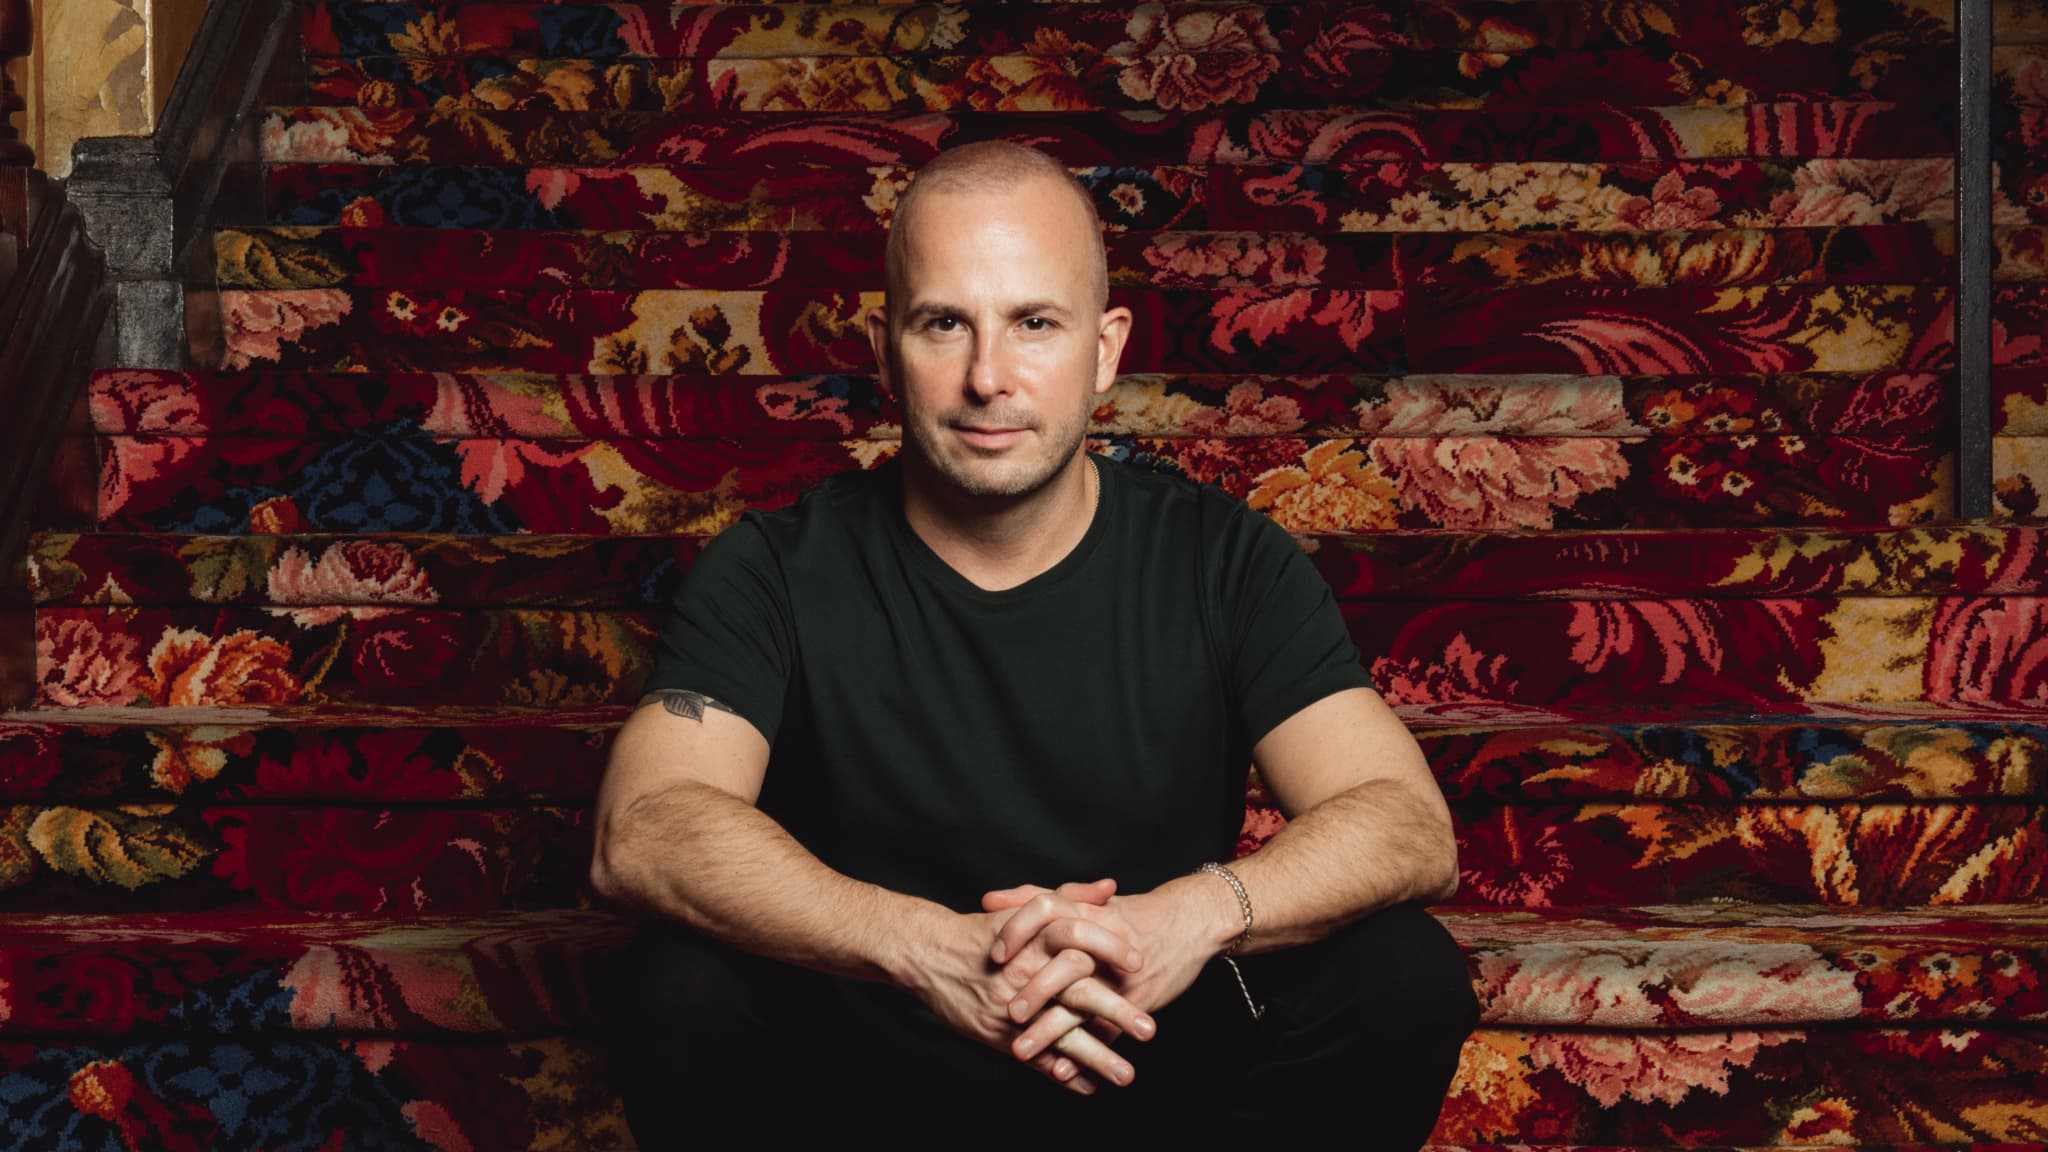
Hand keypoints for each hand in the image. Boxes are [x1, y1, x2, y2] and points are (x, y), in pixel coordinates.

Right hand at [900, 890, 1146, 1094]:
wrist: (931, 955)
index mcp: (1035, 938)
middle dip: (1116, 1013)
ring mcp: (1014, 1007)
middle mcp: (1026, 973)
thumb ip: (1072, 897)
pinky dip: (1063, 1074)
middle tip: (1149, 1029)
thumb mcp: (1028, 909)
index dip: (1110, 950)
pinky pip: (1037, 1057)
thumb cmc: (984, 930)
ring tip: (1127, 1075)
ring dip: (1097, 1056)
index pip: (1079, 938)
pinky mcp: (1001, 1034)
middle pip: (1078, 993)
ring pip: (1061, 1034)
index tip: (1140, 964)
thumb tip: (1110, 887)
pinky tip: (1088, 1087)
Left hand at [984, 875, 1235, 1063]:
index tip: (995, 955)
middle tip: (1009, 1014)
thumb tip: (989, 901)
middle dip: (1035, 992)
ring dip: (1051, 1032)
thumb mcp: (1086, 901)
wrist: (1190, 923)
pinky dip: (1084, 1054)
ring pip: (1083, 1006)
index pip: (1045, 911)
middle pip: (1064, 966)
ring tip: (1022, 1051)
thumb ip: (1036, 898)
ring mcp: (1121, 976)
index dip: (1017, 930)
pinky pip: (1107, 1030)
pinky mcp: (1139, 1000)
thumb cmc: (1132, 914)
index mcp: (1086, 914)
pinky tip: (1062, 1071)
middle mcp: (1102, 944)